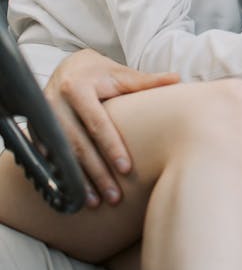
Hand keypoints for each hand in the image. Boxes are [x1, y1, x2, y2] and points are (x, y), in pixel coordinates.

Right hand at [44, 48, 179, 206]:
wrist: (69, 67)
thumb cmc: (100, 73)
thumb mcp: (121, 74)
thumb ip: (147, 81)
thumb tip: (177, 78)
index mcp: (78, 87)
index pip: (97, 122)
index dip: (111, 147)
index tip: (126, 170)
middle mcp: (55, 102)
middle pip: (77, 144)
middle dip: (96, 173)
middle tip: (114, 197)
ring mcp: (42, 117)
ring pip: (60, 155)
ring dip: (77, 181)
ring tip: (95, 202)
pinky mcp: (35, 128)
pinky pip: (46, 157)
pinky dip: (60, 176)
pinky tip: (73, 192)